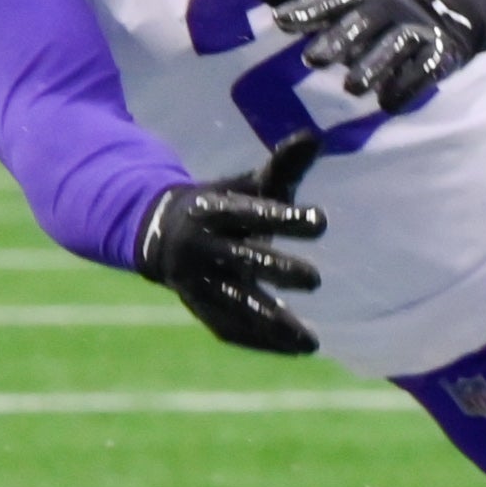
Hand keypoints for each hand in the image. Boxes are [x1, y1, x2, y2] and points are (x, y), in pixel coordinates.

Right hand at [130, 135, 327, 353]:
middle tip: (315, 279)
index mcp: (212, 210)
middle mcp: (201, 248)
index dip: (284, 217)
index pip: (250, 213)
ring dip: (271, 323)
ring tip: (311, 341)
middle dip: (277, 270)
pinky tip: (296, 349)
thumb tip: (315, 137)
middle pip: (241, 260)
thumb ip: (283, 167)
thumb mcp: (247, 184)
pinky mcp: (200, 308)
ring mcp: (197, 283)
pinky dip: (261, 343)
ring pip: (234, 304)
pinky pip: (229, 330)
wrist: (162, 234)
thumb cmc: (222, 207)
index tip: (322, 221)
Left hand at [242, 0, 485, 117]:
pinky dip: (408, 85)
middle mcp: (388, 9)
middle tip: (311, 61)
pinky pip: (426, 69)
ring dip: (374, 65)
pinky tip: (388, 104)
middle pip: (364, 19)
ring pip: (395, 45)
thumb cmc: (371, 17)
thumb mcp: (333, 5)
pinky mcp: (440, 54)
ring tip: (352, 89)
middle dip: (340, 37)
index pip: (331, 0)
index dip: (307, 8)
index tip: (279, 21)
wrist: (443, 19)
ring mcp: (416, 30)